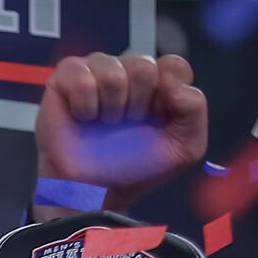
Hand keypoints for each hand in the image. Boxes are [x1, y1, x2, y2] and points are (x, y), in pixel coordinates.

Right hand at [34, 52, 206, 214]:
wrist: (95, 191)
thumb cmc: (134, 168)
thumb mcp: (185, 146)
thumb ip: (194, 108)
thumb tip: (171, 82)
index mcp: (158, 82)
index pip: (173, 65)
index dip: (168, 95)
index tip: (156, 121)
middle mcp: (126, 71)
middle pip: (143, 66)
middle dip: (137, 104)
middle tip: (125, 125)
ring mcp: (94, 72)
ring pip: (112, 71)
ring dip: (110, 107)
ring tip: (103, 124)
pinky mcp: (63, 81)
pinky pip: (81, 79)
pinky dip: (85, 106)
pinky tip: (83, 119)